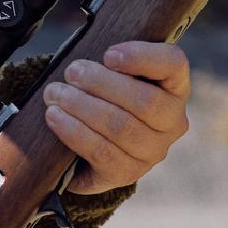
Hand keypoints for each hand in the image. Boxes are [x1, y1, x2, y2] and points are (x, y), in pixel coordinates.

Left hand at [42, 40, 190, 194]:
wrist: (88, 146)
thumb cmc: (101, 95)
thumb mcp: (110, 74)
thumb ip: (109, 64)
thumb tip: (83, 65)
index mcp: (173, 87)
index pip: (173, 64)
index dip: (142, 57)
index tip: (108, 54)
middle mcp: (172, 122)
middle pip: (145, 100)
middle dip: (101, 83)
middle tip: (71, 72)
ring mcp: (153, 151)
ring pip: (121, 127)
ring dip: (82, 106)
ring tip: (54, 94)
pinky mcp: (128, 173)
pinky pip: (102, 152)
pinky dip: (74, 131)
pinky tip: (54, 117)